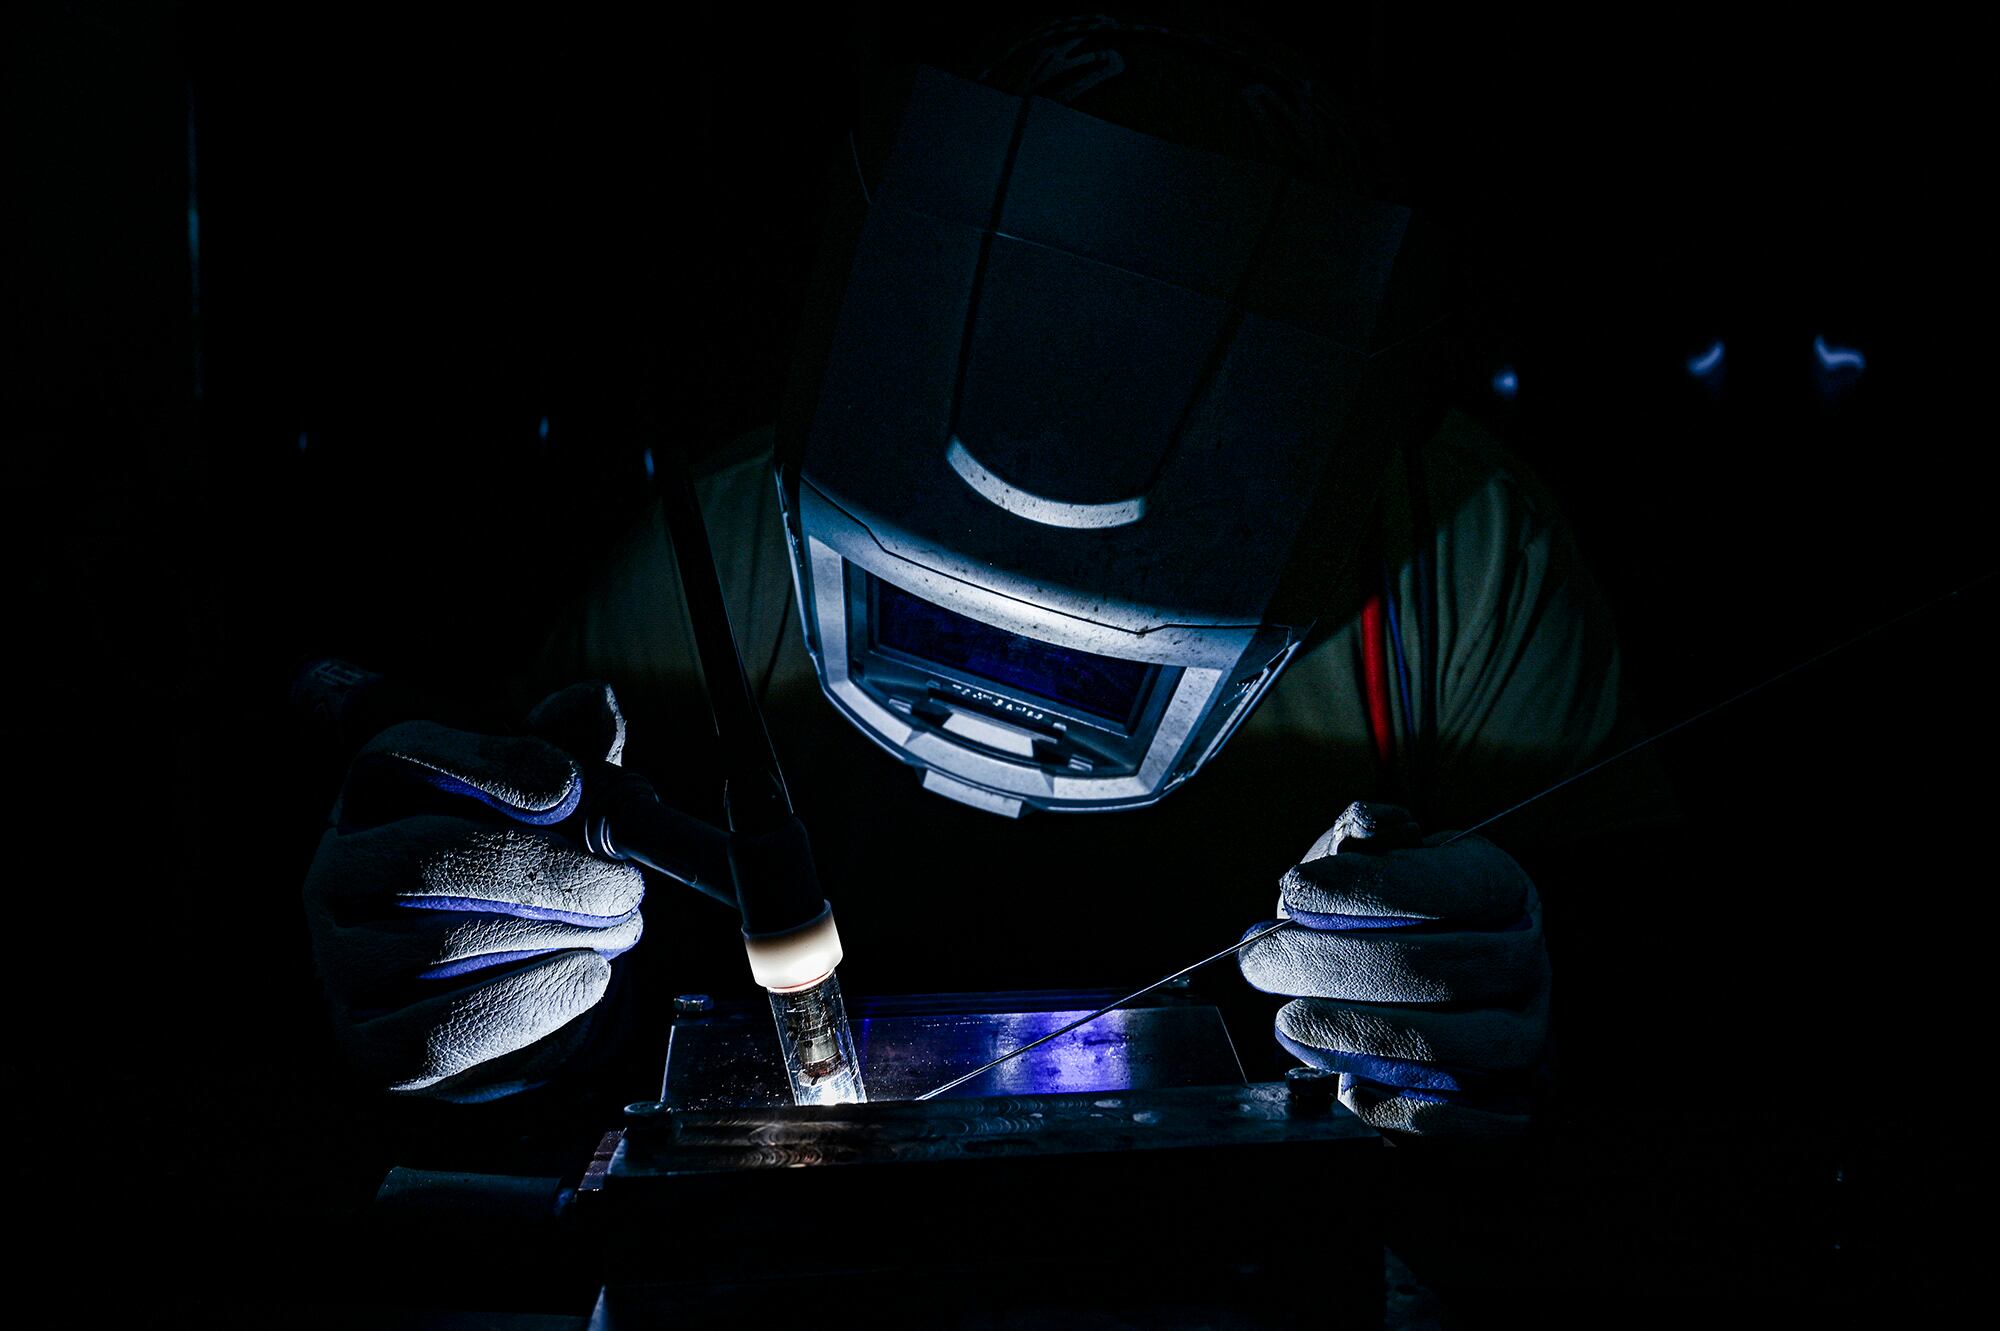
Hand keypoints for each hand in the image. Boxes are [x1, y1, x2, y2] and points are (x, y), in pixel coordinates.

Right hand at [302, 683, 644, 1101]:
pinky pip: (439, 1032)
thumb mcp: (564, 804)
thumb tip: (594, 705)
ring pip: (437, 945)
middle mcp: (338, 876)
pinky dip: (529, 1005)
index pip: (401, 756)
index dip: (487, 766)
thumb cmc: (535, 876)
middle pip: (423, 855)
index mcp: (374, 799)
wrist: (528, 988)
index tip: (571, 787)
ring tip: (621, 929)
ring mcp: (343, 966)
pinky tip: (589, 977)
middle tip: (624, 885)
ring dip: (552, 936)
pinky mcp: (370, 1047)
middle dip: (544, 870)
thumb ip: (577, 749)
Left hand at [1238, 802, 1548, 1135]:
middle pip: (1438, 969)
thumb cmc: (1397, 917)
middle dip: (1337, 965)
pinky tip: (1346, 1084)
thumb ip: (1363, 838)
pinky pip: (1464, 1118)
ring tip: (1291, 1023)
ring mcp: (1525, 1035)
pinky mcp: (1510, 1104)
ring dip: (1361, 1034)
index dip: (1366, 886)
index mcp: (1500, 890)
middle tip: (1266, 965)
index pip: (1444, 887)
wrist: (1446, 998)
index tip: (1293, 889)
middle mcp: (1525, 962)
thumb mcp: (1379, 861)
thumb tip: (1363, 829)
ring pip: (1453, 1044)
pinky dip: (1401, 1105)